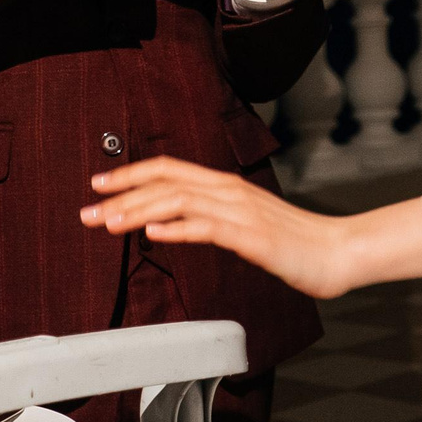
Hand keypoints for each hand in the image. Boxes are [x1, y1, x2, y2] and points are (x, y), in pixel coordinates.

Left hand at [83, 156, 352, 299]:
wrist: (336, 253)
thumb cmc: (293, 242)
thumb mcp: (244, 223)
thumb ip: (211, 217)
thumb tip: (172, 221)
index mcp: (225, 185)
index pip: (169, 168)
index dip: (130, 173)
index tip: (98, 184)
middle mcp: (229, 191)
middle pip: (166, 181)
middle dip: (121, 194)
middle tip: (86, 210)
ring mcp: (241, 211)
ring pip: (179, 200)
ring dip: (139, 210)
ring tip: (109, 223)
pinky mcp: (252, 236)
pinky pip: (208, 227)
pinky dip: (177, 227)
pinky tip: (154, 232)